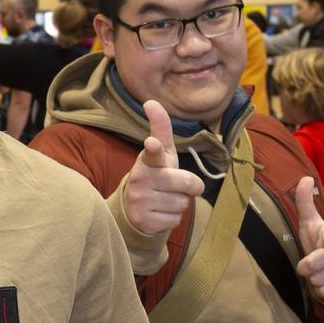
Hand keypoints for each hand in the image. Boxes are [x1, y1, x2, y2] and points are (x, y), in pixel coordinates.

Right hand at [123, 100, 205, 233]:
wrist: (133, 209)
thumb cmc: (155, 174)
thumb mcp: (161, 153)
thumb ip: (160, 128)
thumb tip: (151, 101)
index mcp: (147, 160)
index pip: (153, 153)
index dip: (154, 148)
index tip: (151, 144)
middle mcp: (141, 179)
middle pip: (188, 184)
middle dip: (190, 186)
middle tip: (177, 185)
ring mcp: (141, 201)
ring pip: (183, 204)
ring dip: (179, 203)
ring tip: (165, 199)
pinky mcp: (144, 221)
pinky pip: (175, 220)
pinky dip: (172, 218)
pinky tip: (159, 213)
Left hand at [293, 176, 323, 299]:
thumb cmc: (319, 239)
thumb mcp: (310, 222)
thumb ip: (305, 202)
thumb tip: (305, 178)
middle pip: (316, 264)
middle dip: (306, 266)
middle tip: (308, 262)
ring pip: (319, 280)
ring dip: (314, 278)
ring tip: (320, 270)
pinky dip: (322, 290)